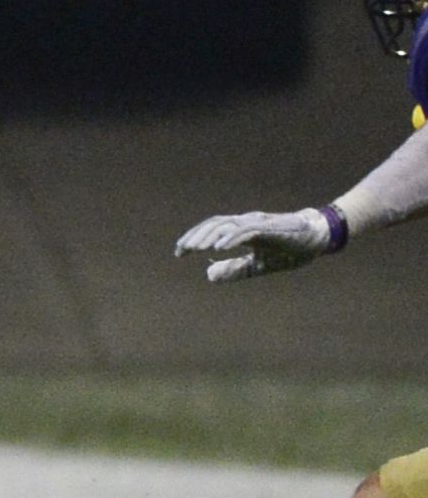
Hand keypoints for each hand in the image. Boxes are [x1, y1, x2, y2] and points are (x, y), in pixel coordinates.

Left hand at [174, 207, 337, 281]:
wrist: (319, 239)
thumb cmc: (290, 250)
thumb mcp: (258, 265)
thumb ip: (235, 269)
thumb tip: (209, 275)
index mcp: (242, 230)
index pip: (212, 230)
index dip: (195, 238)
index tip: (180, 252)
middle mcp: (247, 222)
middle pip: (215, 224)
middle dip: (197, 236)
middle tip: (181, 250)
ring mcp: (258, 223)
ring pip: (228, 225)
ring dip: (210, 236)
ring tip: (195, 248)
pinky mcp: (271, 228)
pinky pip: (247, 231)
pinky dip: (231, 238)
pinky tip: (219, 248)